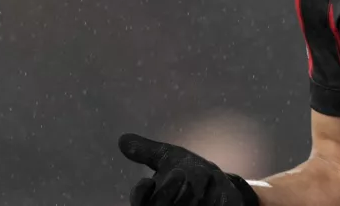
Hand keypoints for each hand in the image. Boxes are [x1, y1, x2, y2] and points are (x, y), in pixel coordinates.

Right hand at [118, 133, 260, 205]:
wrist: (217, 183)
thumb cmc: (189, 170)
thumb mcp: (168, 157)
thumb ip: (147, 152)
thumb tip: (122, 139)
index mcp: (151, 198)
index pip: (139, 201)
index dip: (141, 194)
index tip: (148, 181)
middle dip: (168, 190)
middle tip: (179, 173)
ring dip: (191, 192)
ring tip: (203, 173)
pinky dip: (209, 197)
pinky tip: (215, 183)